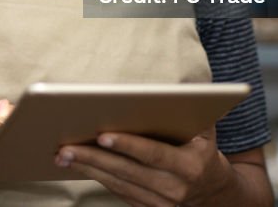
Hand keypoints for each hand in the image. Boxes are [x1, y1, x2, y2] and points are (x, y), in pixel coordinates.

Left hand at [54, 127, 233, 206]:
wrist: (213, 193)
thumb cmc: (203, 150)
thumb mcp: (206, 130)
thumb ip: (191, 109)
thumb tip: (178, 84)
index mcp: (190, 166)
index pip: (153, 155)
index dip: (127, 145)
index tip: (101, 135)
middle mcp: (174, 188)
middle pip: (127, 172)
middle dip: (94, 159)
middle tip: (66, 147)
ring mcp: (161, 203)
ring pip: (118, 184)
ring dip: (89, 169)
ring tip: (63, 155)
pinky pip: (118, 192)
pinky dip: (97, 178)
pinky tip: (79, 165)